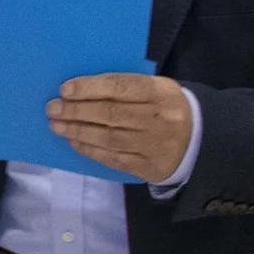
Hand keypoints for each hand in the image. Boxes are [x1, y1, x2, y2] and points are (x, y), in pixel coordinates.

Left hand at [49, 74, 193, 183]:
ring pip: (109, 138)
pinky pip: (113, 158)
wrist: (200, 140)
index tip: (65, 89)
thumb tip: (82, 87)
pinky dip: (90, 149)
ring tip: (56, 124)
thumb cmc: (167, 107)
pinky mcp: (148, 167)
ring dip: (78, 131)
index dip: (90, 88)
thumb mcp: (157, 88)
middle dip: (77, 111)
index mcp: (161, 93)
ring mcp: (153, 146)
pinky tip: (73, 141)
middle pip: (111, 114)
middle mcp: (158, 120)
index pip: (121, 87)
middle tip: (53, 108)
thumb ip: (126, 86)